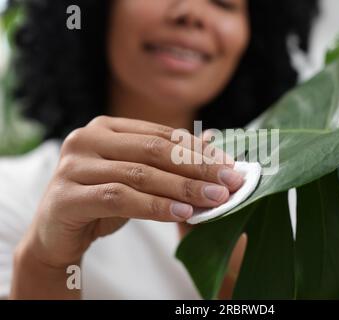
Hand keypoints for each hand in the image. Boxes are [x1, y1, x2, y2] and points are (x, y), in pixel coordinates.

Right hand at [14, 116, 242, 272]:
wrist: (57, 232)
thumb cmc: (102, 200)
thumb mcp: (136, 176)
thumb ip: (166, 160)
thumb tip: (211, 143)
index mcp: (106, 127)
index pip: (162, 135)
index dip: (198, 150)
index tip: (229, 165)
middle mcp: (88, 138)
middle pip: (154, 150)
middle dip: (197, 168)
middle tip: (230, 182)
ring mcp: (74, 165)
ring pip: (140, 174)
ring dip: (183, 188)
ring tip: (214, 199)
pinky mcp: (66, 195)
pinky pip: (120, 198)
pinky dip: (155, 206)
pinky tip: (182, 213)